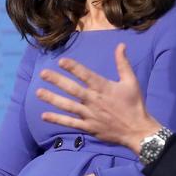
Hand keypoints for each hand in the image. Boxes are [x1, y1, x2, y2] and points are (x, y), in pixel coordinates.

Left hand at [36, 43, 159, 152]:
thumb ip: (123, 63)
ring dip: (52, 99)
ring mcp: (89, 114)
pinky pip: (70, 122)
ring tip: (38, 92)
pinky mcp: (88, 127)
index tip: (61, 61)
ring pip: (67, 106)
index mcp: (104, 88)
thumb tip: (120, 45)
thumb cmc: (134, 104)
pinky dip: (57, 120)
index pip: (86, 75)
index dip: (73, 68)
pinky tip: (44, 115)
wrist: (137, 130)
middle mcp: (94, 100)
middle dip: (57, 81)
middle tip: (43, 74)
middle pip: (72, 89)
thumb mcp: (131, 81)